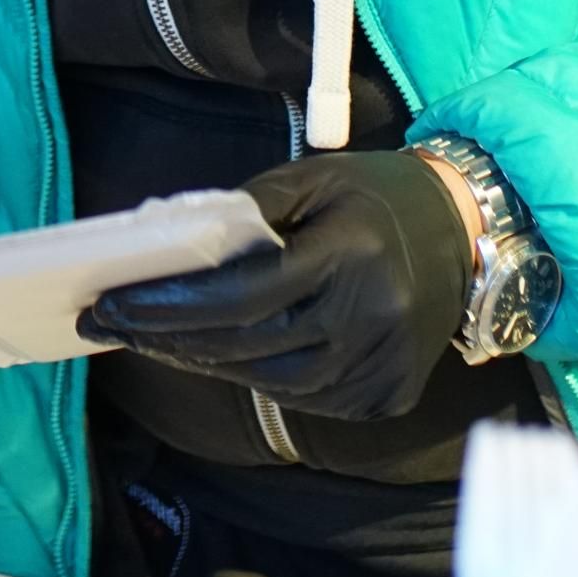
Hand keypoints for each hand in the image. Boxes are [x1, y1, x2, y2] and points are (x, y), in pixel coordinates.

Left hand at [77, 150, 473, 423]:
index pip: (241, 295)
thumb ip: (247, 210)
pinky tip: (216, 355)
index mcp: (349, 257)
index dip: (170, 306)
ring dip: (203, 362)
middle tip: (110, 324)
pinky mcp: (386, 395)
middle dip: (167, 338)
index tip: (110, 304)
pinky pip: (305, 398)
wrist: (467, 231)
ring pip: (270, 382)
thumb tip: (175, 248)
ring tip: (154, 339)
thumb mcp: (313, 178)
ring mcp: (380, 366)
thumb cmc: (376, 196)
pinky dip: (255, 376)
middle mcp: (369, 320)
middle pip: (246, 345)